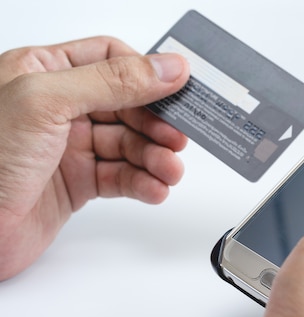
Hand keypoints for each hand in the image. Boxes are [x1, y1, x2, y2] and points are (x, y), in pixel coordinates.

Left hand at [0, 37, 189, 279]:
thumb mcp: (47, 103)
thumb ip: (112, 81)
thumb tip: (168, 68)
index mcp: (43, 72)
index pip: (110, 59)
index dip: (147, 75)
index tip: (179, 91)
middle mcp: (58, 107)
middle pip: (127, 105)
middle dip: (156, 124)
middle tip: (178, 140)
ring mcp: (68, 146)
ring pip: (128, 144)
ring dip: (155, 158)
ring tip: (169, 171)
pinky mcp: (76, 183)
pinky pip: (120, 177)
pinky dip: (142, 183)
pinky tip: (155, 189)